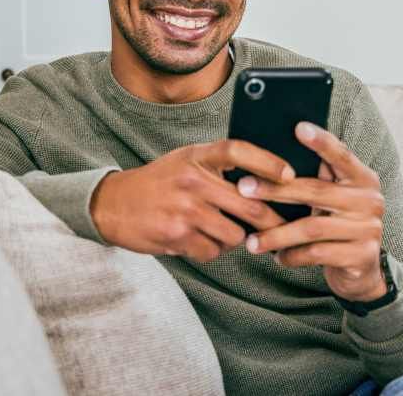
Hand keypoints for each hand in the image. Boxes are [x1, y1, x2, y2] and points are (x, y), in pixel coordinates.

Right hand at [90, 140, 292, 261]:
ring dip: (236, 238)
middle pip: (249, 203)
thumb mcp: (188, 160)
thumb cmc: (162, 182)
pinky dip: (212, 250)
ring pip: (234, 234)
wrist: (112, 204)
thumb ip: (221, 166)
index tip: (290, 175)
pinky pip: (212, 251)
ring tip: (222, 230)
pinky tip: (199, 240)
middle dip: (272, 220)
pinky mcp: (175, 235)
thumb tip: (270, 181)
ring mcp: (184, 209)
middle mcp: (192, 180)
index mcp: (197, 156)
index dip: (267, 162)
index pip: (238, 151)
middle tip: (284, 227)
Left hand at [239, 122, 387, 301]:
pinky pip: (317, 254)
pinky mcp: (362, 256)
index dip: (321, 142)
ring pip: (312, 228)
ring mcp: (369, 229)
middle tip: (243, 188)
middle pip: (317, 191)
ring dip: (277, 234)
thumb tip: (271, 159)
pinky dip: (292, 255)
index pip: (342, 155)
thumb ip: (320, 180)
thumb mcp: (334, 201)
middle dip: (275, 190)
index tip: (298, 127)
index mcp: (364, 179)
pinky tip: (278, 257)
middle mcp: (371, 200)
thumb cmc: (338, 226)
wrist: (362, 271)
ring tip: (252, 241)